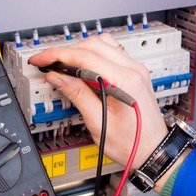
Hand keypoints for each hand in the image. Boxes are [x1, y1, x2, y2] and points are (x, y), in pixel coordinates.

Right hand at [29, 34, 167, 172]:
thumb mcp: (98, 122)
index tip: (41, 59)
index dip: (58, 55)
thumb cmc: (132, 144)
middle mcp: (133, 70)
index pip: (85, 56)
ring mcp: (136, 70)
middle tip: (47, 63)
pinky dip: (93, 55)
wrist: (153, 150)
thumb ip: (77, 95)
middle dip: (66, 51)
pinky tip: (81, 67)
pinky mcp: (134, 73)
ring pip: (102, 44)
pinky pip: (111, 53)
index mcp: (125, 81)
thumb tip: (57, 77)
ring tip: (62, 65)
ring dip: (79, 50)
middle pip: (93, 45)